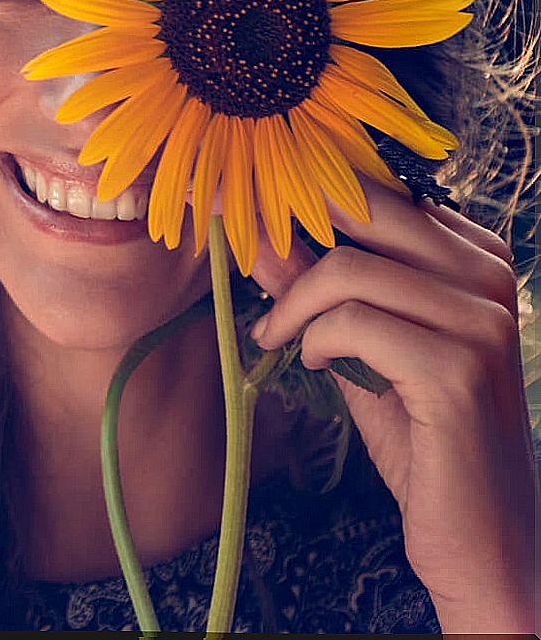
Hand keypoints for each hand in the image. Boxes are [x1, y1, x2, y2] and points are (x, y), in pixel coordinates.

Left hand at [245, 177, 538, 632]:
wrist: (481, 538)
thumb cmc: (422, 438)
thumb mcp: (360, 347)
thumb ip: (317, 290)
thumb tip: (260, 232)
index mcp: (475, 258)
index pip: (376, 193)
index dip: (301, 196)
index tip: (242, 208)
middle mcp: (490, 278)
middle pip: (362, 211)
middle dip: (285, 232)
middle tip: (241, 261)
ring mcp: (482, 322)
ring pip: (348, 270)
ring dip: (292, 306)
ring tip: (275, 338)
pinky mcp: (459, 371)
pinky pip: (353, 325)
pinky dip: (313, 342)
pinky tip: (311, 365)